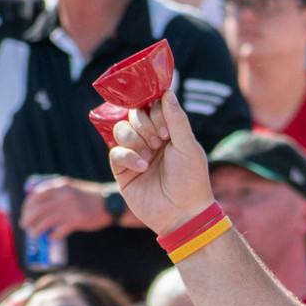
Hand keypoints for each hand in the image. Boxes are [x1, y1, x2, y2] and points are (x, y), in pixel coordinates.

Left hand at [19, 177, 111, 240]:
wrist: (108, 203)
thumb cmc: (87, 197)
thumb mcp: (70, 187)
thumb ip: (55, 191)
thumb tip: (36, 201)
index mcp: (60, 186)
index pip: (36, 195)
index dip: (27, 206)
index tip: (24, 213)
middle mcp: (63, 196)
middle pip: (38, 209)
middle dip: (28, 219)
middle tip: (24, 225)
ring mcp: (70, 209)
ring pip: (45, 222)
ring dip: (37, 230)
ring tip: (33, 234)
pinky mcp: (77, 221)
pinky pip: (59, 231)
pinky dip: (52, 236)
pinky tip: (51, 238)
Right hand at [106, 92, 214, 236]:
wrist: (183, 213)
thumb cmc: (191, 179)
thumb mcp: (188, 145)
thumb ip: (176, 119)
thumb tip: (167, 91)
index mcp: (168, 133)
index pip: (151, 107)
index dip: (154, 111)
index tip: (166, 129)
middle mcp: (150, 141)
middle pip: (133, 115)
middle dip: (144, 125)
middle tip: (159, 141)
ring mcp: (135, 154)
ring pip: (120, 130)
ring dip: (134, 138)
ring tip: (149, 155)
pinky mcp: (123, 171)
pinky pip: (115, 152)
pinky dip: (127, 156)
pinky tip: (142, 167)